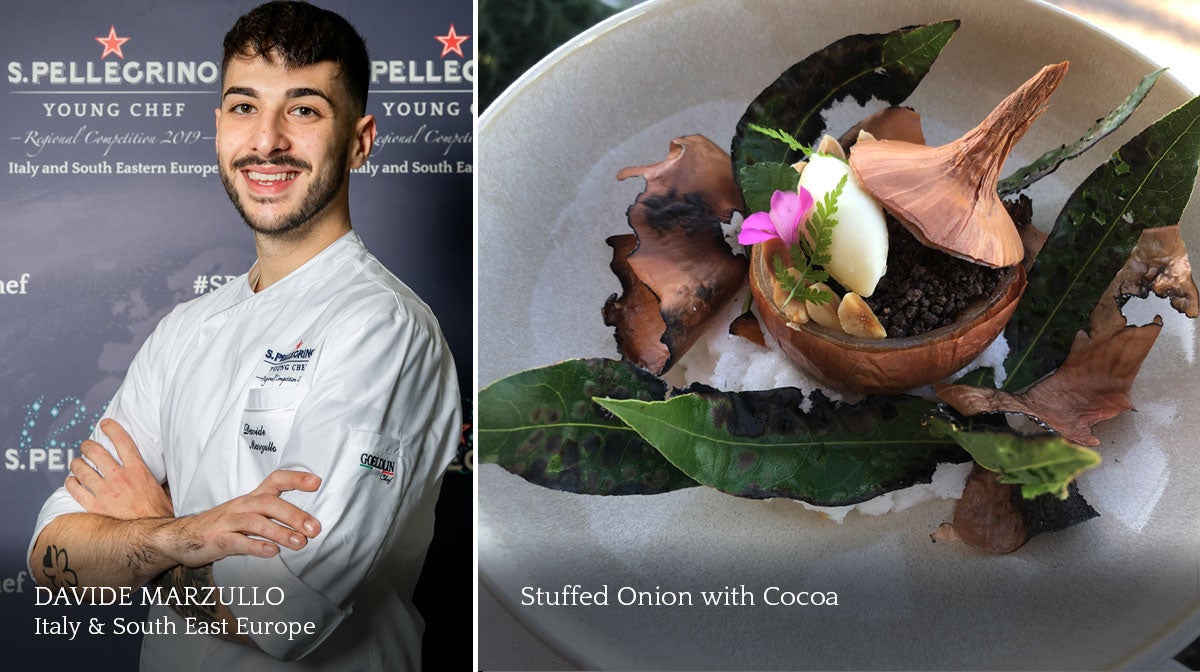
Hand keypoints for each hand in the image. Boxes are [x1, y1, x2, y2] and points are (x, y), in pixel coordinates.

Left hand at [67, 418, 172, 518]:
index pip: (122, 442)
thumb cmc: (160, 513)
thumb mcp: (164, 489)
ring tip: (77, 462)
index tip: (106, 423)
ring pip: (82, 469)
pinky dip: (71, 483)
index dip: (112, 429)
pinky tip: (71, 481)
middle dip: (88, 445)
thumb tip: (167, 469)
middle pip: (96, 453)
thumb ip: (159, 477)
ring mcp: (105, 492)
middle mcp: (119, 478)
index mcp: (138, 471)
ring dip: (77, 463)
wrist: (152, 534)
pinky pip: (75, 490)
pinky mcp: (94, 506)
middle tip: (86, 445)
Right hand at [163, 470, 322, 567]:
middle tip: (315, 528)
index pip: (275, 480)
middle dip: (294, 515)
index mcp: (252, 498)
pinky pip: (237, 542)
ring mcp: (228, 522)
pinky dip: (255, 546)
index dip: (295, 478)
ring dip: (280, 532)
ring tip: (300, 543)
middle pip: (269, 503)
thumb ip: (273, 517)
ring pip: (255, 522)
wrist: (180, 537)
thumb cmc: (223, 526)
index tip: (317, 482)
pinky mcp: (217, 540)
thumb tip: (306, 527)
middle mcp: (241, 506)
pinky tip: (272, 552)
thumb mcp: (248, 515)